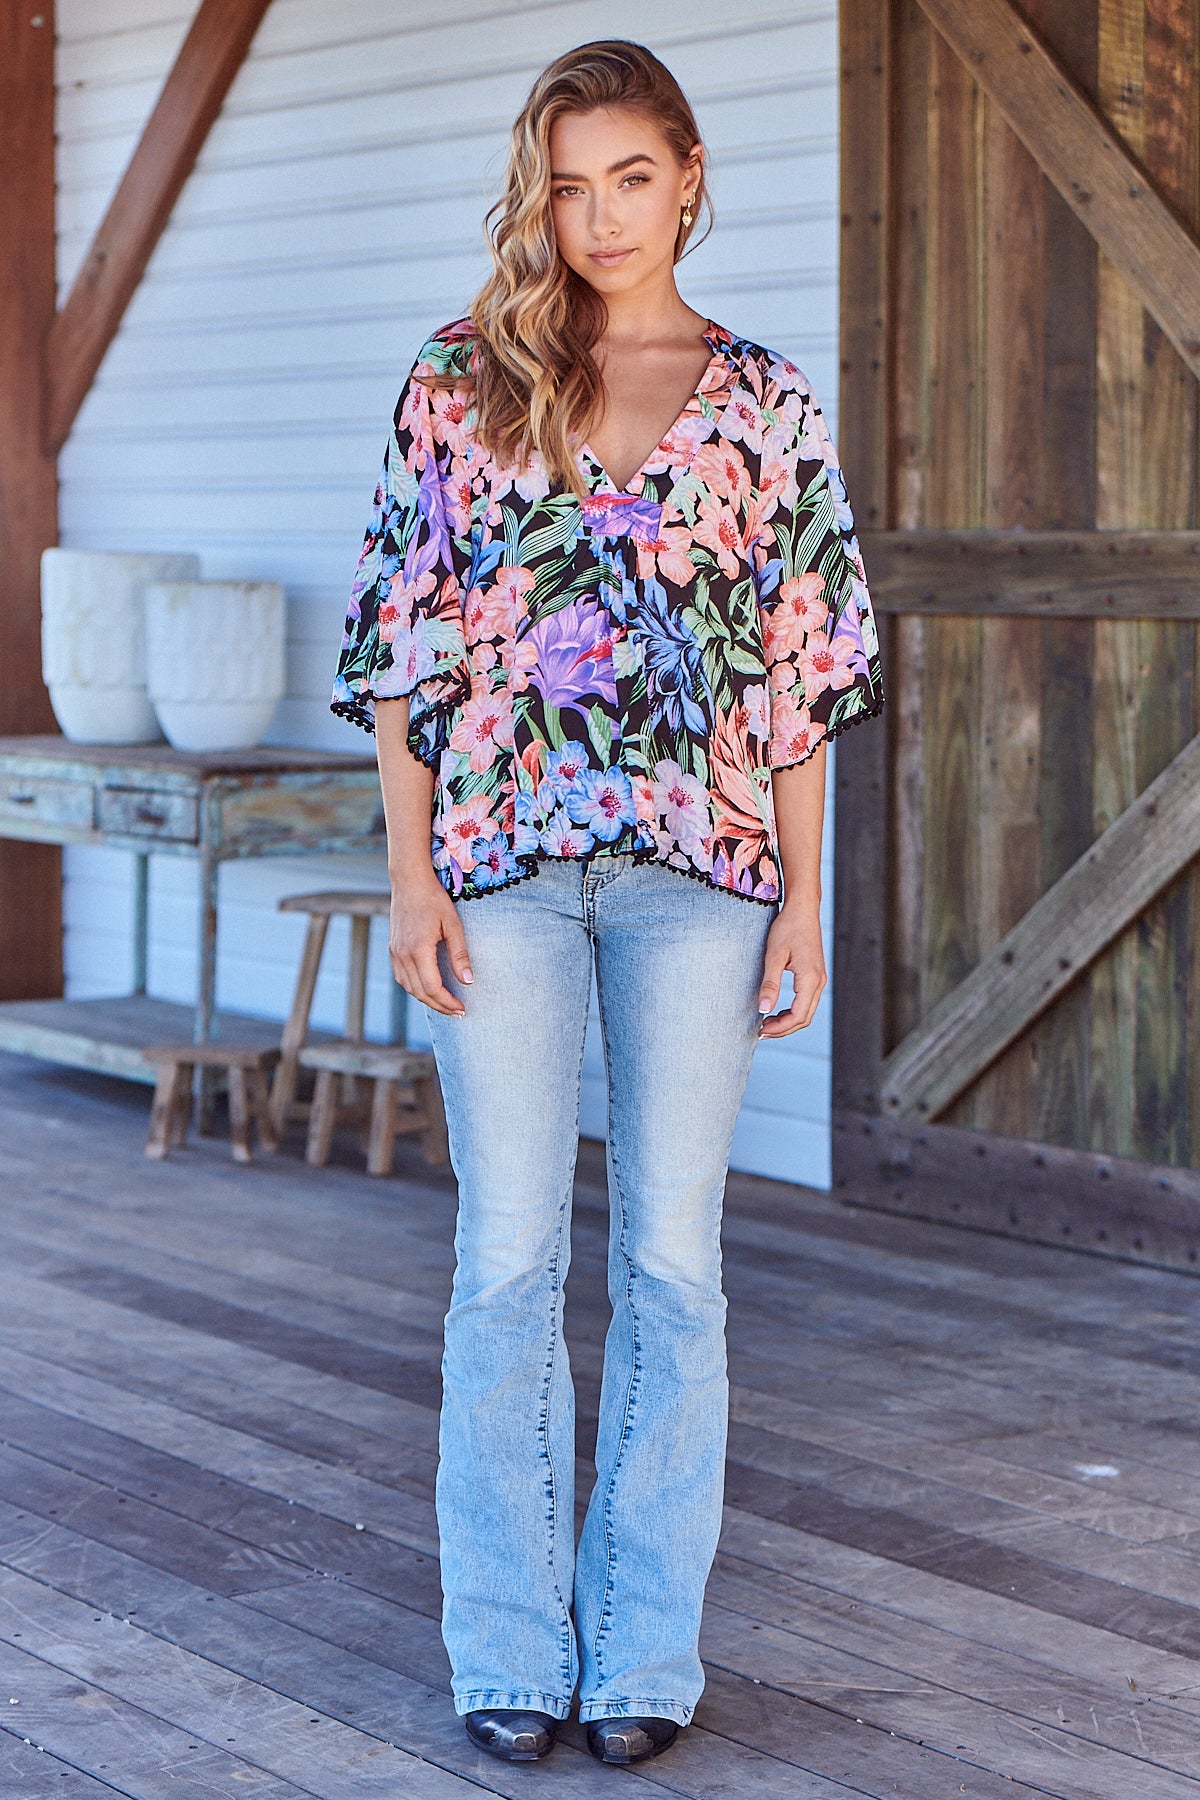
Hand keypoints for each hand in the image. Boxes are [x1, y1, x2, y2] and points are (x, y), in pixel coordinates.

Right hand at [388, 873, 473, 1016]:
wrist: (409, 881)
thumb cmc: (434, 899)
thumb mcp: (453, 925)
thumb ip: (460, 955)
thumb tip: (468, 981)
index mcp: (418, 950)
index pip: (432, 988)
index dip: (447, 1002)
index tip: (462, 1007)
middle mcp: (402, 955)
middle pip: (420, 993)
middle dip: (440, 1006)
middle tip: (458, 1012)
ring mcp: (394, 953)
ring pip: (409, 988)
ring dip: (427, 999)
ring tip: (446, 1004)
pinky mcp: (393, 949)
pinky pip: (402, 977)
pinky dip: (416, 988)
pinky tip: (429, 988)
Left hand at [756, 899, 825, 1037]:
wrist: (802, 909)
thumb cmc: (787, 928)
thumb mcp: (774, 955)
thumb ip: (769, 984)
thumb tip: (763, 1010)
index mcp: (810, 979)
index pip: (798, 1015)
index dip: (780, 1027)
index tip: (761, 1030)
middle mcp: (819, 982)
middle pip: (804, 1018)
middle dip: (783, 1029)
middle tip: (761, 1032)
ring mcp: (819, 979)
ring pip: (806, 1012)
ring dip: (788, 1022)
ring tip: (766, 1024)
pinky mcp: (815, 976)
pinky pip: (806, 1002)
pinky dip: (792, 1012)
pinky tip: (776, 1011)